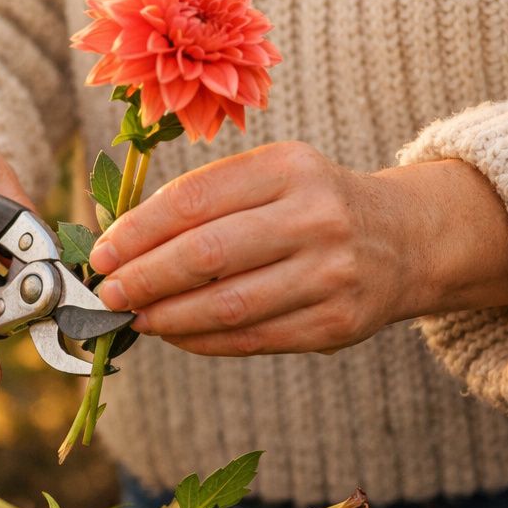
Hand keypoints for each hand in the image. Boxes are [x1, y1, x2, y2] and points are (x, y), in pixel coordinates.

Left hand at [88, 141, 507, 356]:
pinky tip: (173, 334)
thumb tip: (118, 244)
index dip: (137, 231)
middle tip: (106, 294)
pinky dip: (201, 340)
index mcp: (289, 167)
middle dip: (143, 279)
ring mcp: (331, 273)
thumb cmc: (312, 205)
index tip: (100, 253)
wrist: (406, 239)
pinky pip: (252, 338)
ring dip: (166, 317)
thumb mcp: (271, 177)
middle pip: (206, 254)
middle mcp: (316, 216)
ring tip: (133, 318)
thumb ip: (203, 201)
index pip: (193, 199)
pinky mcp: (336, 323)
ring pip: (226, 305)